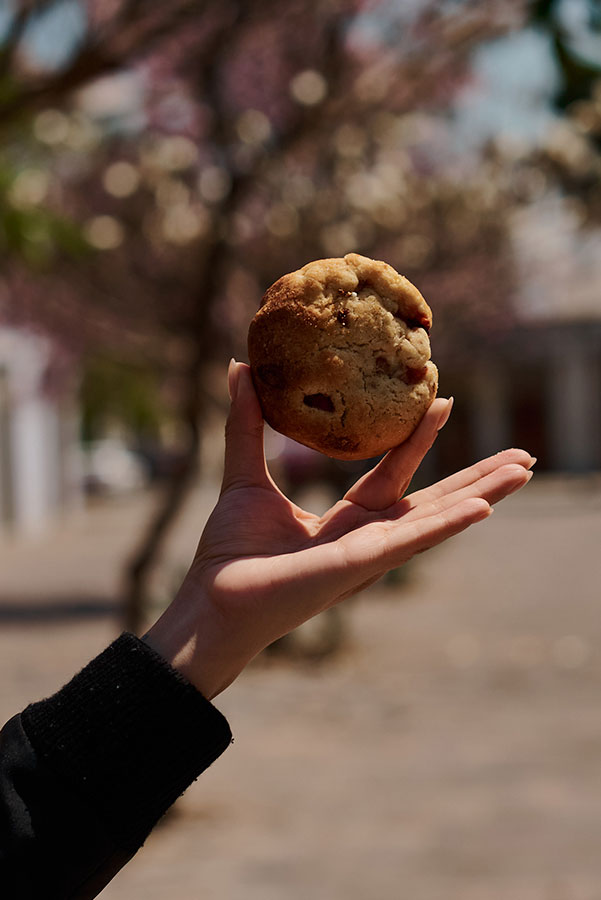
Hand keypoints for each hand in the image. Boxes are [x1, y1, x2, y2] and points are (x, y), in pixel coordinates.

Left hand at [144, 361, 533, 698]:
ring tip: (524, 472)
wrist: (211, 599)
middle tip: (523, 456)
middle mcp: (366, 538)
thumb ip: (247, 424)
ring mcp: (368, 555)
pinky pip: (409, 542)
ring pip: (436, 519)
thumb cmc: (228, 553)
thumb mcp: (245, 475)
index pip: (393, 473)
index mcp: (345, 520)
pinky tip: (482, 509)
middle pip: (433, 501)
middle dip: (477, 478)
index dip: (419, 439)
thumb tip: (239, 367)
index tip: (443, 401)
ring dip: (482, 495)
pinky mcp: (358, 566)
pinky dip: (447, 525)